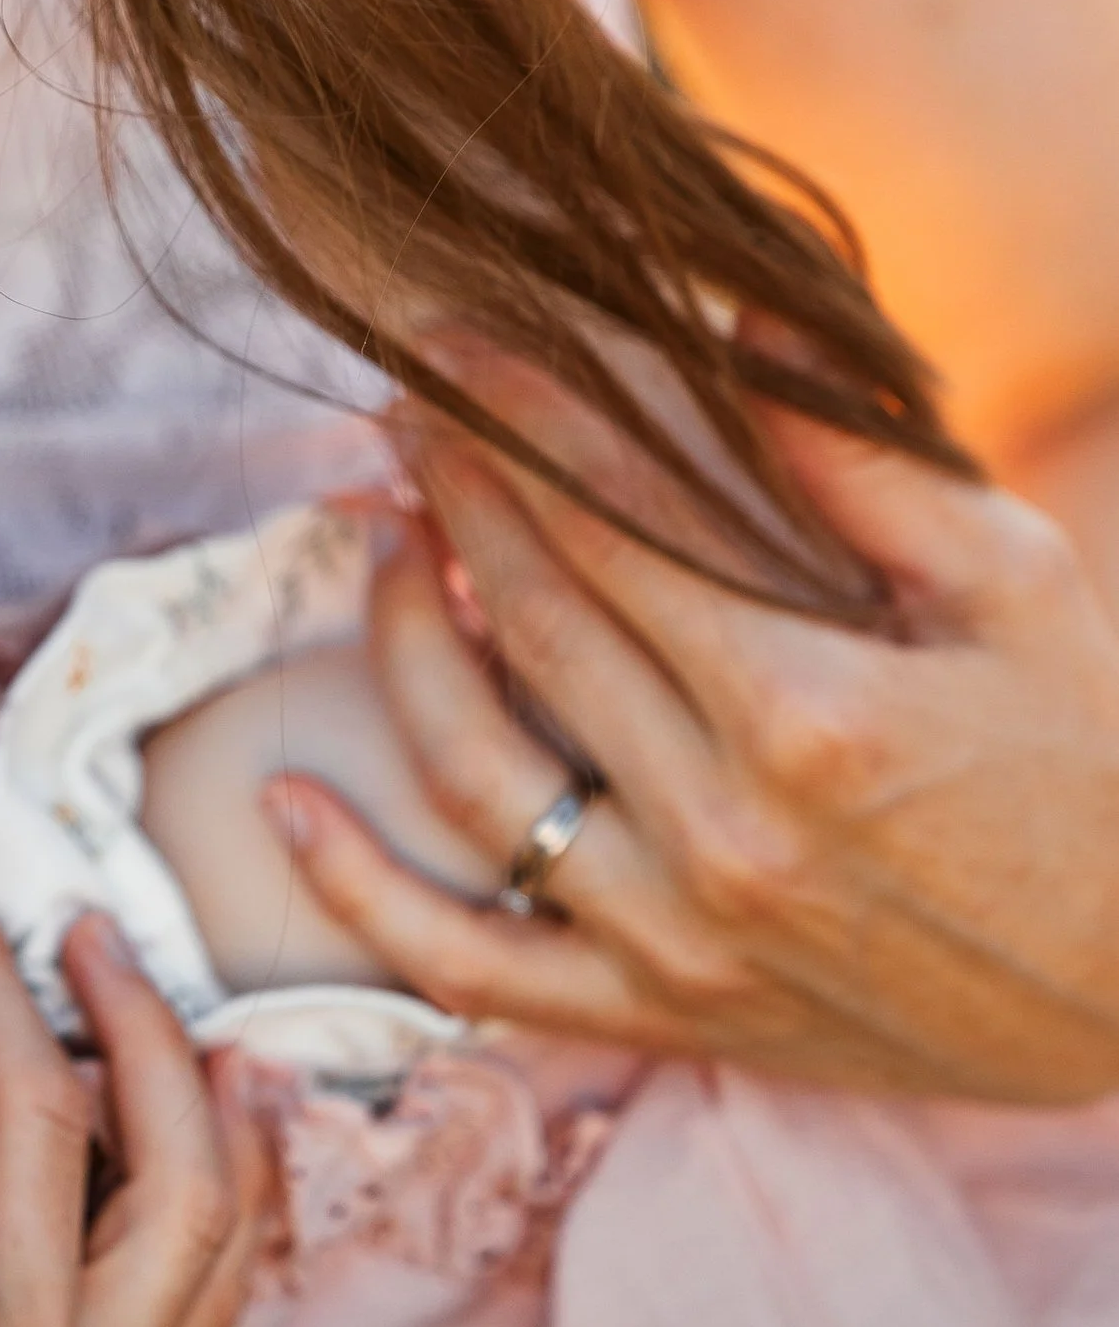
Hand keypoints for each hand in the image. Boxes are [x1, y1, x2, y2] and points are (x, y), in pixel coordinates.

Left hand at [269, 367, 1118, 1107]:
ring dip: (402, 644)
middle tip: (398, 406)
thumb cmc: (1101, 758)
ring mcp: (683, 939)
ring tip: (379, 540)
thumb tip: (727, 310)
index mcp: (810, 710)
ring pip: (474, 775)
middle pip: (533, 625)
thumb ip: (854, 460)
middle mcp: (724, 831)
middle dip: (454, 496)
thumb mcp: (1012, 584)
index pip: (613, 526)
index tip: (454, 342)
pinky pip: (473, 969)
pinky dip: (363, 895)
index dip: (520, 422)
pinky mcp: (670, 1016)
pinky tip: (288, 803)